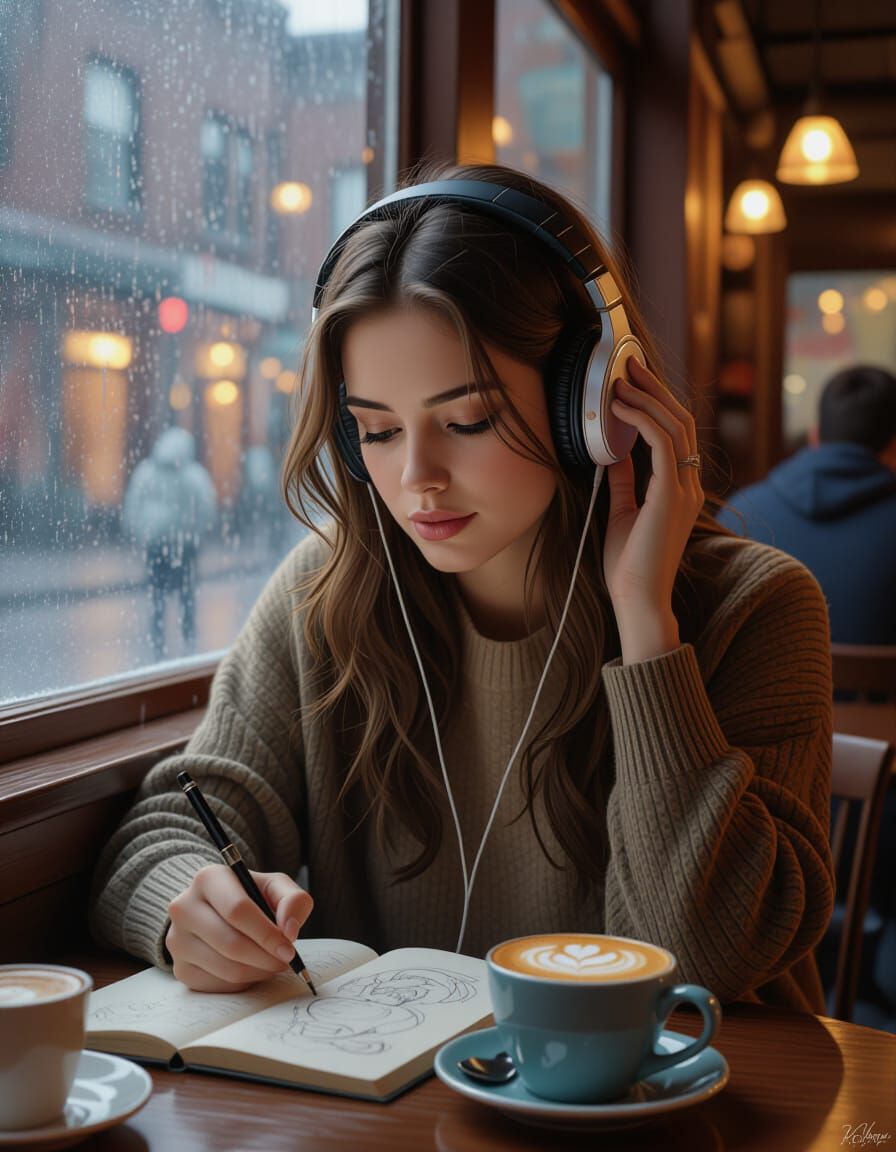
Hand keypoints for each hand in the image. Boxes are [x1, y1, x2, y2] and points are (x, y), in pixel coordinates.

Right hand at [166, 865, 313, 991]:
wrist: (216, 910)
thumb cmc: (251, 896)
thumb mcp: (275, 887)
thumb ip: (292, 900)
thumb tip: (289, 931)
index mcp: (208, 878)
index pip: (237, 910)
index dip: (267, 933)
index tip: (289, 949)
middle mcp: (184, 907)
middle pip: (231, 943)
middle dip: (266, 957)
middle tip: (286, 961)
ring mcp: (177, 940)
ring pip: (226, 968)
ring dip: (258, 971)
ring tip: (272, 962)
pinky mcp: (179, 968)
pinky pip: (218, 985)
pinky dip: (243, 982)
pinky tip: (252, 968)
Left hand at [603, 359, 702, 661]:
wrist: (638, 600)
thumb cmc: (629, 566)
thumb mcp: (622, 512)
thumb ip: (624, 481)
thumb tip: (614, 452)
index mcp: (680, 489)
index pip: (676, 433)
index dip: (657, 403)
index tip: (632, 382)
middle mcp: (688, 485)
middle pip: (680, 422)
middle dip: (654, 389)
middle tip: (630, 364)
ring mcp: (683, 490)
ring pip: (675, 427)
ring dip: (647, 398)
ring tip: (622, 380)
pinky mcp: (670, 496)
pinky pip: (662, 445)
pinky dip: (641, 420)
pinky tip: (621, 408)